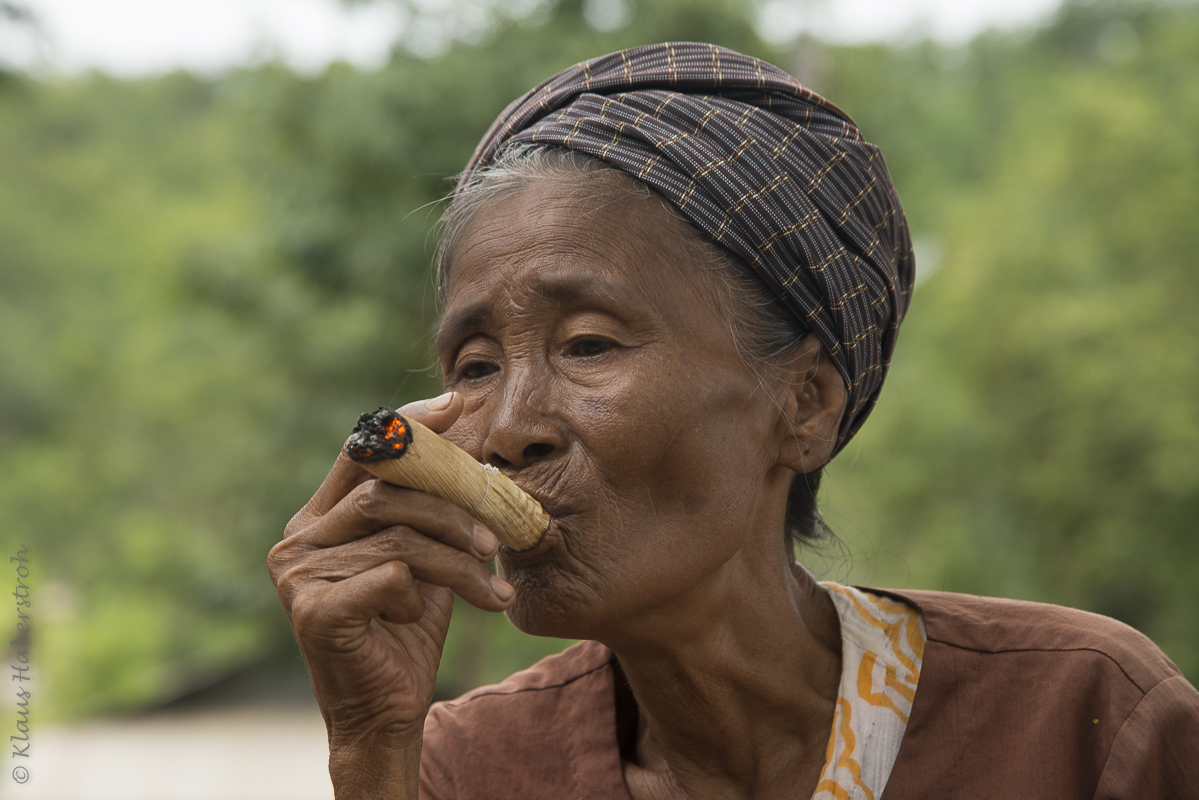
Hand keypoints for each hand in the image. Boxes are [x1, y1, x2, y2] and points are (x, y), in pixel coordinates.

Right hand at [268, 392, 513, 761]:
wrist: (388, 710)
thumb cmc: (407, 627)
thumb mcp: (428, 552)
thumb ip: (435, 498)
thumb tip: (466, 423)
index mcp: (319, 518)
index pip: (361, 452)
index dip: (408, 424)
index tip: (456, 404)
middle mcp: (298, 540)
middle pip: (386, 491)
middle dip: (454, 505)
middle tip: (498, 532)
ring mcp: (299, 576)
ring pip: (398, 536)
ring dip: (456, 557)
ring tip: (489, 579)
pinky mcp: (314, 612)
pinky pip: (390, 577)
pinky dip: (421, 595)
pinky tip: (421, 618)